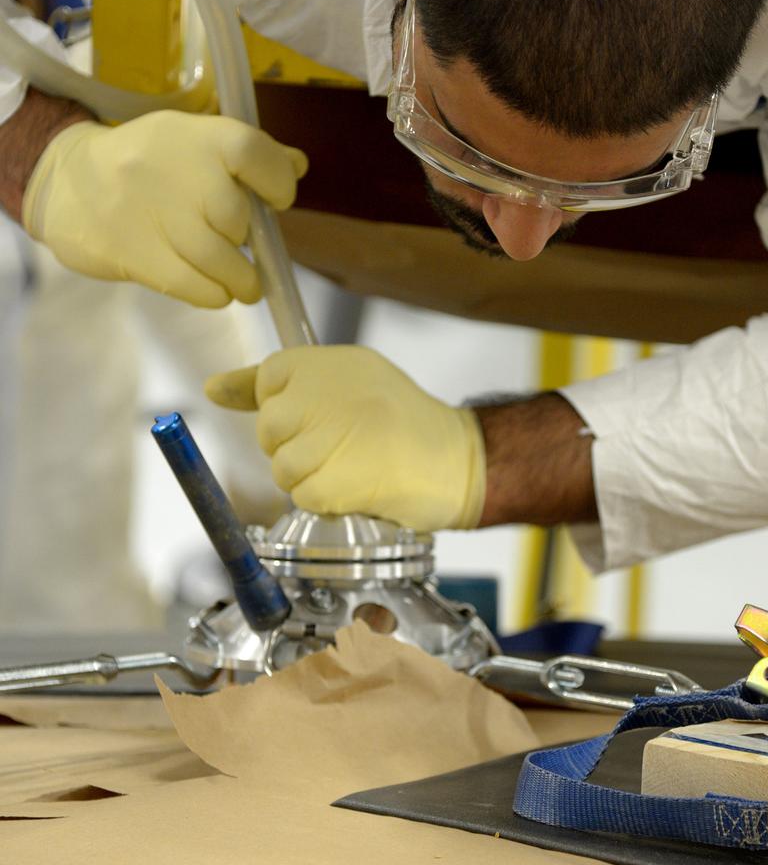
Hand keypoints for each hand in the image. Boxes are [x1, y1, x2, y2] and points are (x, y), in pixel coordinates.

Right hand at [21, 110, 306, 306]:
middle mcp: (173, 169)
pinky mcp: (134, 252)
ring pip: (217, 258)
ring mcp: (150, 212)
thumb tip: (297, 165)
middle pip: (234, 217)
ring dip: (241, 281)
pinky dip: (214, 295)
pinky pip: (191, 285)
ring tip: (245, 286)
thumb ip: (247, 154)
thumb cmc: (150, 165)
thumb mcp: (192, 142)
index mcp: (195, 135)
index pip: (252, 151)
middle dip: (248, 242)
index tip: (277, 200)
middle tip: (248, 254)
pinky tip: (217, 291)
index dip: (277, 181)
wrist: (69, 182)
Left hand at [205, 345, 485, 531]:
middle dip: (297, 447)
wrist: (458, 458)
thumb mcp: (346, 381)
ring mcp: (325, 437)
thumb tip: (212, 388)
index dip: (290, 409)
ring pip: (282, 467)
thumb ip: (274, 385)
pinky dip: (327, 501)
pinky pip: (302, 497)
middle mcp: (320, 393)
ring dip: (312, 478)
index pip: (268, 381)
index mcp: (323, 363)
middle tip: (343, 447)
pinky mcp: (332, 480)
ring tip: (354, 467)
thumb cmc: (402, 422)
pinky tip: (358, 487)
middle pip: (269, 430)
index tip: (319, 419)